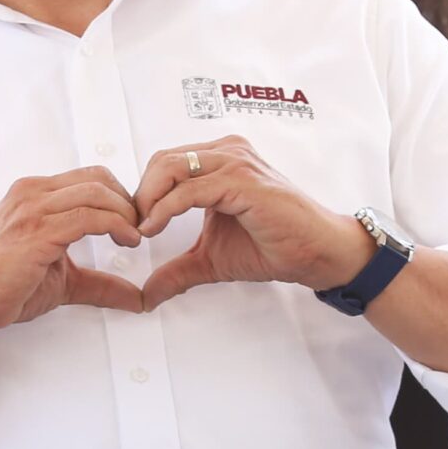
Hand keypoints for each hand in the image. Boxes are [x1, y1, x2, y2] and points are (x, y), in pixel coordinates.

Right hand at [0, 167, 143, 336]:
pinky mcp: (35, 232)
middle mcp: (31, 194)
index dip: (120, 197)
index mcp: (33, 194)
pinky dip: (116, 226)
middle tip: (141, 229)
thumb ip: (99, 282)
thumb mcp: (61, 280)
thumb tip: (137, 299)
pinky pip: (87, 217)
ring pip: (96, 193)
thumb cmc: (0, 288)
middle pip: (97, 178)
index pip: (90, 177)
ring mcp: (31, 210)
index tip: (135, 224)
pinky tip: (127, 242)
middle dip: (128, 202)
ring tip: (135, 238)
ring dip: (126, 214)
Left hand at [130, 137, 373, 310]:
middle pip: (163, 160)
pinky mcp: (242, 181)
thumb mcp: (211, 260)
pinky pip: (190, 190)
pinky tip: (153, 230)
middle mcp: (227, 153)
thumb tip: (147, 295)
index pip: (166, 163)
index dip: (144, 193)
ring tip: (142, 230)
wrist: (315, 253)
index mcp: (220, 161)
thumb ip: (177, 270)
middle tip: (132, 227)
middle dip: (141, 194)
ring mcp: (236, 163)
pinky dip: (165, 210)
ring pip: (172, 168)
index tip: (134, 226)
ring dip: (149, 200)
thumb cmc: (273, 247)